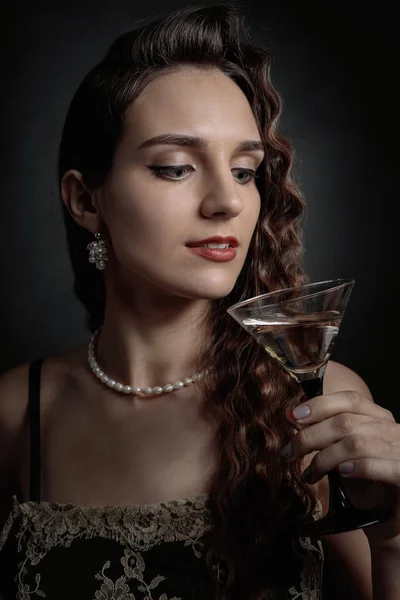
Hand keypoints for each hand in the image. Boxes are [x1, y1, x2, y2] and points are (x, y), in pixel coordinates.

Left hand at [281, 390, 399, 545]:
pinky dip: (353, 467)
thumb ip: (333, 437)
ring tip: (309, 473)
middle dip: (310, 436)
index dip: (319, 405)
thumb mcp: (348, 456)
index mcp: (381, 419)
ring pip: (355, 443)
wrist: (394, 521)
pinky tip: (340, 474)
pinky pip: (374, 464)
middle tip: (290, 452)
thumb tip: (298, 423)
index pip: (350, 400)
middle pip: (345, 422)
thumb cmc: (369, 487)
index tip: (293, 416)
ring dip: (324, 458)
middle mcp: (394, 430)